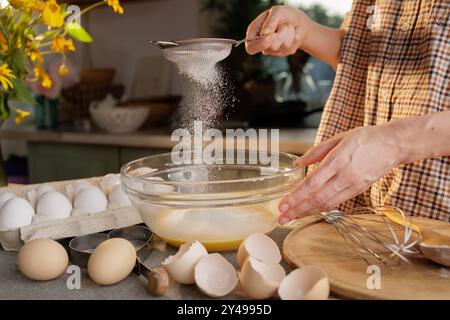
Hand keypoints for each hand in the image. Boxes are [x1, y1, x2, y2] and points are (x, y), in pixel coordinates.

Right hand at [246, 5, 308, 56]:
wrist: (296, 21)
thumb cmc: (283, 15)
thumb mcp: (276, 12)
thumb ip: (270, 21)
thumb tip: (264, 34)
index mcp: (253, 34)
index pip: (251, 47)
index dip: (259, 45)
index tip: (268, 39)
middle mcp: (262, 45)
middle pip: (270, 47)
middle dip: (280, 34)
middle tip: (282, 25)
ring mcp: (272, 50)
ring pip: (283, 46)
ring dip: (288, 33)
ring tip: (286, 27)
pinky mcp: (283, 53)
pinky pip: (291, 48)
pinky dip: (294, 37)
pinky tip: (291, 33)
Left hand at [278, 125, 402, 223]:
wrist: (394, 145)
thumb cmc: (366, 138)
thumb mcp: (339, 137)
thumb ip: (317, 151)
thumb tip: (298, 163)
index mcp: (339, 160)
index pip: (313, 182)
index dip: (296, 196)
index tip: (283, 203)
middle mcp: (345, 176)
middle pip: (317, 198)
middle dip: (297, 209)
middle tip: (281, 216)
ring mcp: (353, 185)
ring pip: (326, 204)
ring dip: (306, 212)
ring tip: (290, 217)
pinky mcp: (358, 191)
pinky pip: (336, 203)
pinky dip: (320, 209)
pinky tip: (308, 211)